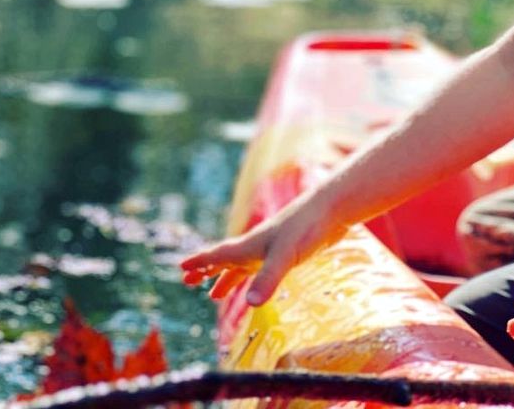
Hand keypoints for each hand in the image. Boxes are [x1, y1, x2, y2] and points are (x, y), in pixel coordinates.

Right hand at [179, 197, 345, 306]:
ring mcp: (272, 248)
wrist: (332, 208)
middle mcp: (257, 245)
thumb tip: (249, 305)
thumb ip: (268, 279)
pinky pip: (259, 267)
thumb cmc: (307, 228)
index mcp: (250, 245)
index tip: (181, 268)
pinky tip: (254, 283)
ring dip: (227, 278)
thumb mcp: (285, 256)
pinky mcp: (287, 251)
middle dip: (207, 271)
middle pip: (225, 260)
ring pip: (242, 265)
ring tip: (215, 294)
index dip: (200, 261)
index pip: (218, 254)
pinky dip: (250, 277)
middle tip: (188, 281)